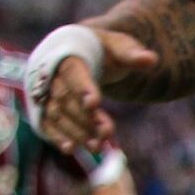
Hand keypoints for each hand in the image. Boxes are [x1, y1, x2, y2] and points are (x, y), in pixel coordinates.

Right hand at [39, 30, 156, 154]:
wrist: (77, 53)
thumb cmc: (101, 50)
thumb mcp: (118, 46)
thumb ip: (131, 53)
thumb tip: (151, 60)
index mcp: (68, 53)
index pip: (73, 71)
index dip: (82, 87)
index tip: (95, 104)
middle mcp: (51, 72)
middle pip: (65, 97)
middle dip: (85, 117)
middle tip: (107, 134)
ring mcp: (44, 91)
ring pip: (55, 113)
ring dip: (75, 131)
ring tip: (96, 147)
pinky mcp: (43, 107)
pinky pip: (45, 122)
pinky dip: (56, 135)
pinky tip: (70, 148)